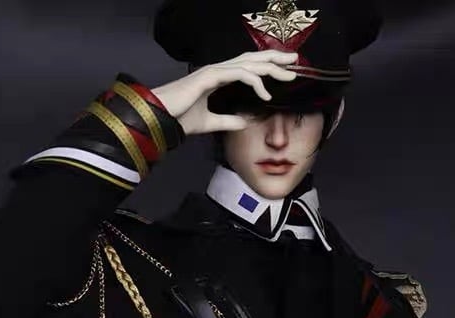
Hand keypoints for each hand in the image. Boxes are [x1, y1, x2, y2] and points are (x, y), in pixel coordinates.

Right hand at [150, 49, 298, 135]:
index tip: (284, 71)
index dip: (266, 66)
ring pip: (249, 64)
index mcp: (217, 78)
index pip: (247, 67)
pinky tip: (266, 93)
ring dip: (271, 68)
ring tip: (288, 75)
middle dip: (274, 58)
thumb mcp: (209, 122)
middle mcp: (217, 70)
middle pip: (252, 59)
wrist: (159, 118)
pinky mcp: (210, 77)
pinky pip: (239, 75)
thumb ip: (227, 121)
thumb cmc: (177, 118)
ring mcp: (213, 71)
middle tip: (295, 61)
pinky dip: (254, 82)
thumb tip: (245, 122)